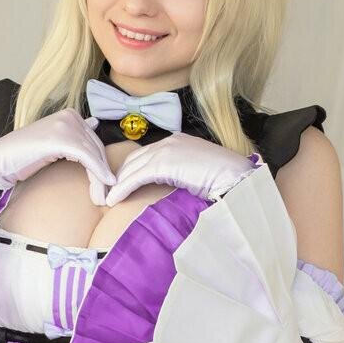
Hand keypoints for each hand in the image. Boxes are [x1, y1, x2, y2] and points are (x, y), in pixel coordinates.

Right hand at [0, 109, 115, 204]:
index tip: (106, 185)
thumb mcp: (54, 144)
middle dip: (103, 173)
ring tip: (101, 198)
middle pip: (96, 148)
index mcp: (70, 114)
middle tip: (106, 196)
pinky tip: (102, 187)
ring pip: (93, 154)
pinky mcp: (60, 138)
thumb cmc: (24, 157)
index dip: (102, 165)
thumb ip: (73, 137)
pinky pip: (86, 158)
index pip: (95, 141)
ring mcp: (65, 125)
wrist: (0, 161)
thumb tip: (95, 124)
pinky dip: (96, 174)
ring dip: (100, 179)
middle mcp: (69, 116)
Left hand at [104, 133, 260, 205]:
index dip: (129, 172)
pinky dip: (122, 188)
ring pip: (132, 168)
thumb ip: (180, 176)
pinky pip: (136, 176)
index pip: (145, 155)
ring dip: (116, 185)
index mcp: (178, 142)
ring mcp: (168, 149)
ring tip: (106, 200)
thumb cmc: (225, 183)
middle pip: (133, 159)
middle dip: (117, 177)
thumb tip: (168, 191)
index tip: (118, 187)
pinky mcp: (165, 162)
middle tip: (105, 195)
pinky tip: (114, 200)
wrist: (238, 180)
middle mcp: (170, 142)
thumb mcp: (197, 175)